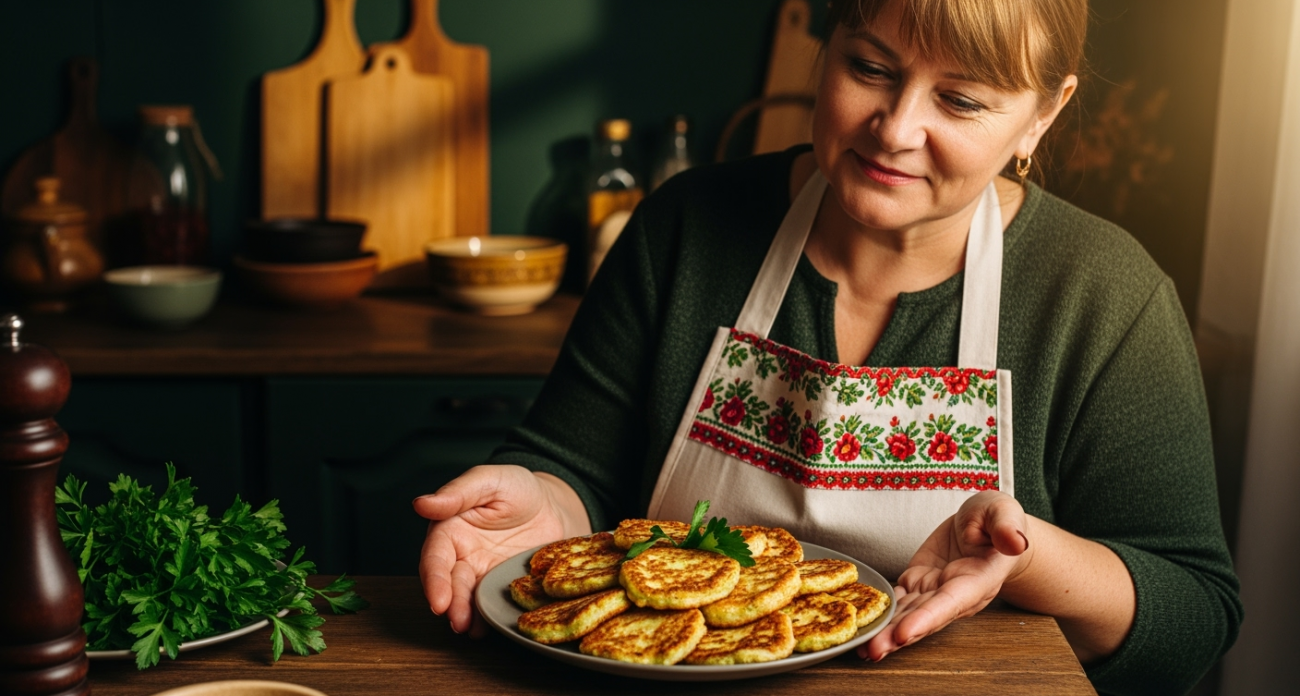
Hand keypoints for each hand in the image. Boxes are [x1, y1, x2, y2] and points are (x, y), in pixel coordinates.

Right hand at [414, 465, 589, 635]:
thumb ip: (457, 492)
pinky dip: (489, 618)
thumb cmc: (518, 489)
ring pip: (467, 599)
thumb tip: (421, 503)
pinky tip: (490, 628)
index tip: (438, 600)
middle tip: (457, 621)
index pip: (435, 557)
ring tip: (470, 629)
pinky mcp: (501, 587)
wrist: (554, 507)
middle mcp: (461, 556)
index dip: (434, 580)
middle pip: (448, 584)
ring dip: (465, 616)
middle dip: (450, 605)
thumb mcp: (490, 480)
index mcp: (450, 530)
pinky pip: (492, 605)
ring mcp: (481, 575)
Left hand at [860, 490, 1032, 660]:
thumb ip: (1006, 527)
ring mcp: (934, 589)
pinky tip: (863, 628)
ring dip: (885, 631)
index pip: (950, 603)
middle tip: (873, 650)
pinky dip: (880, 613)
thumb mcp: (1003, 513)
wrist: (986, 525)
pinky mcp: (918, 581)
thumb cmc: (997, 519)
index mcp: (977, 580)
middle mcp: (954, 593)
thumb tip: (1015, 541)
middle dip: (898, 636)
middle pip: (924, 618)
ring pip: (907, 614)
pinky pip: (898, 600)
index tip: (906, 633)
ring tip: (861, 648)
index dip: (928, 619)